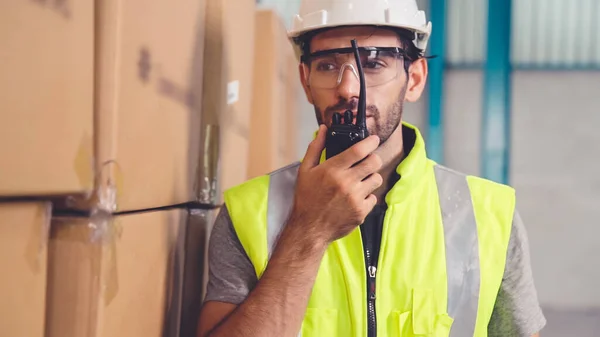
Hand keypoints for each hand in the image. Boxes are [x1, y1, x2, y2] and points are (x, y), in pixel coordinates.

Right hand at [289, 124, 382, 243]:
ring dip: (371, 177)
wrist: (309, 228)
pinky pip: (374, 197)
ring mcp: (355, 198)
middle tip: (368, 161)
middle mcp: (346, 183)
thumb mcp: (305, 170)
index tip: (373, 139)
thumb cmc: (306, 199)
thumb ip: (316, 148)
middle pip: (374, 162)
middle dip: (373, 158)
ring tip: (360, 181)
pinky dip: (367, 196)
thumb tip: (323, 129)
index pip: (359, 150)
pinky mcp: (361, 212)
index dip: (370, 142)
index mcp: (332, 170)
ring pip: (377, 179)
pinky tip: (356, 197)